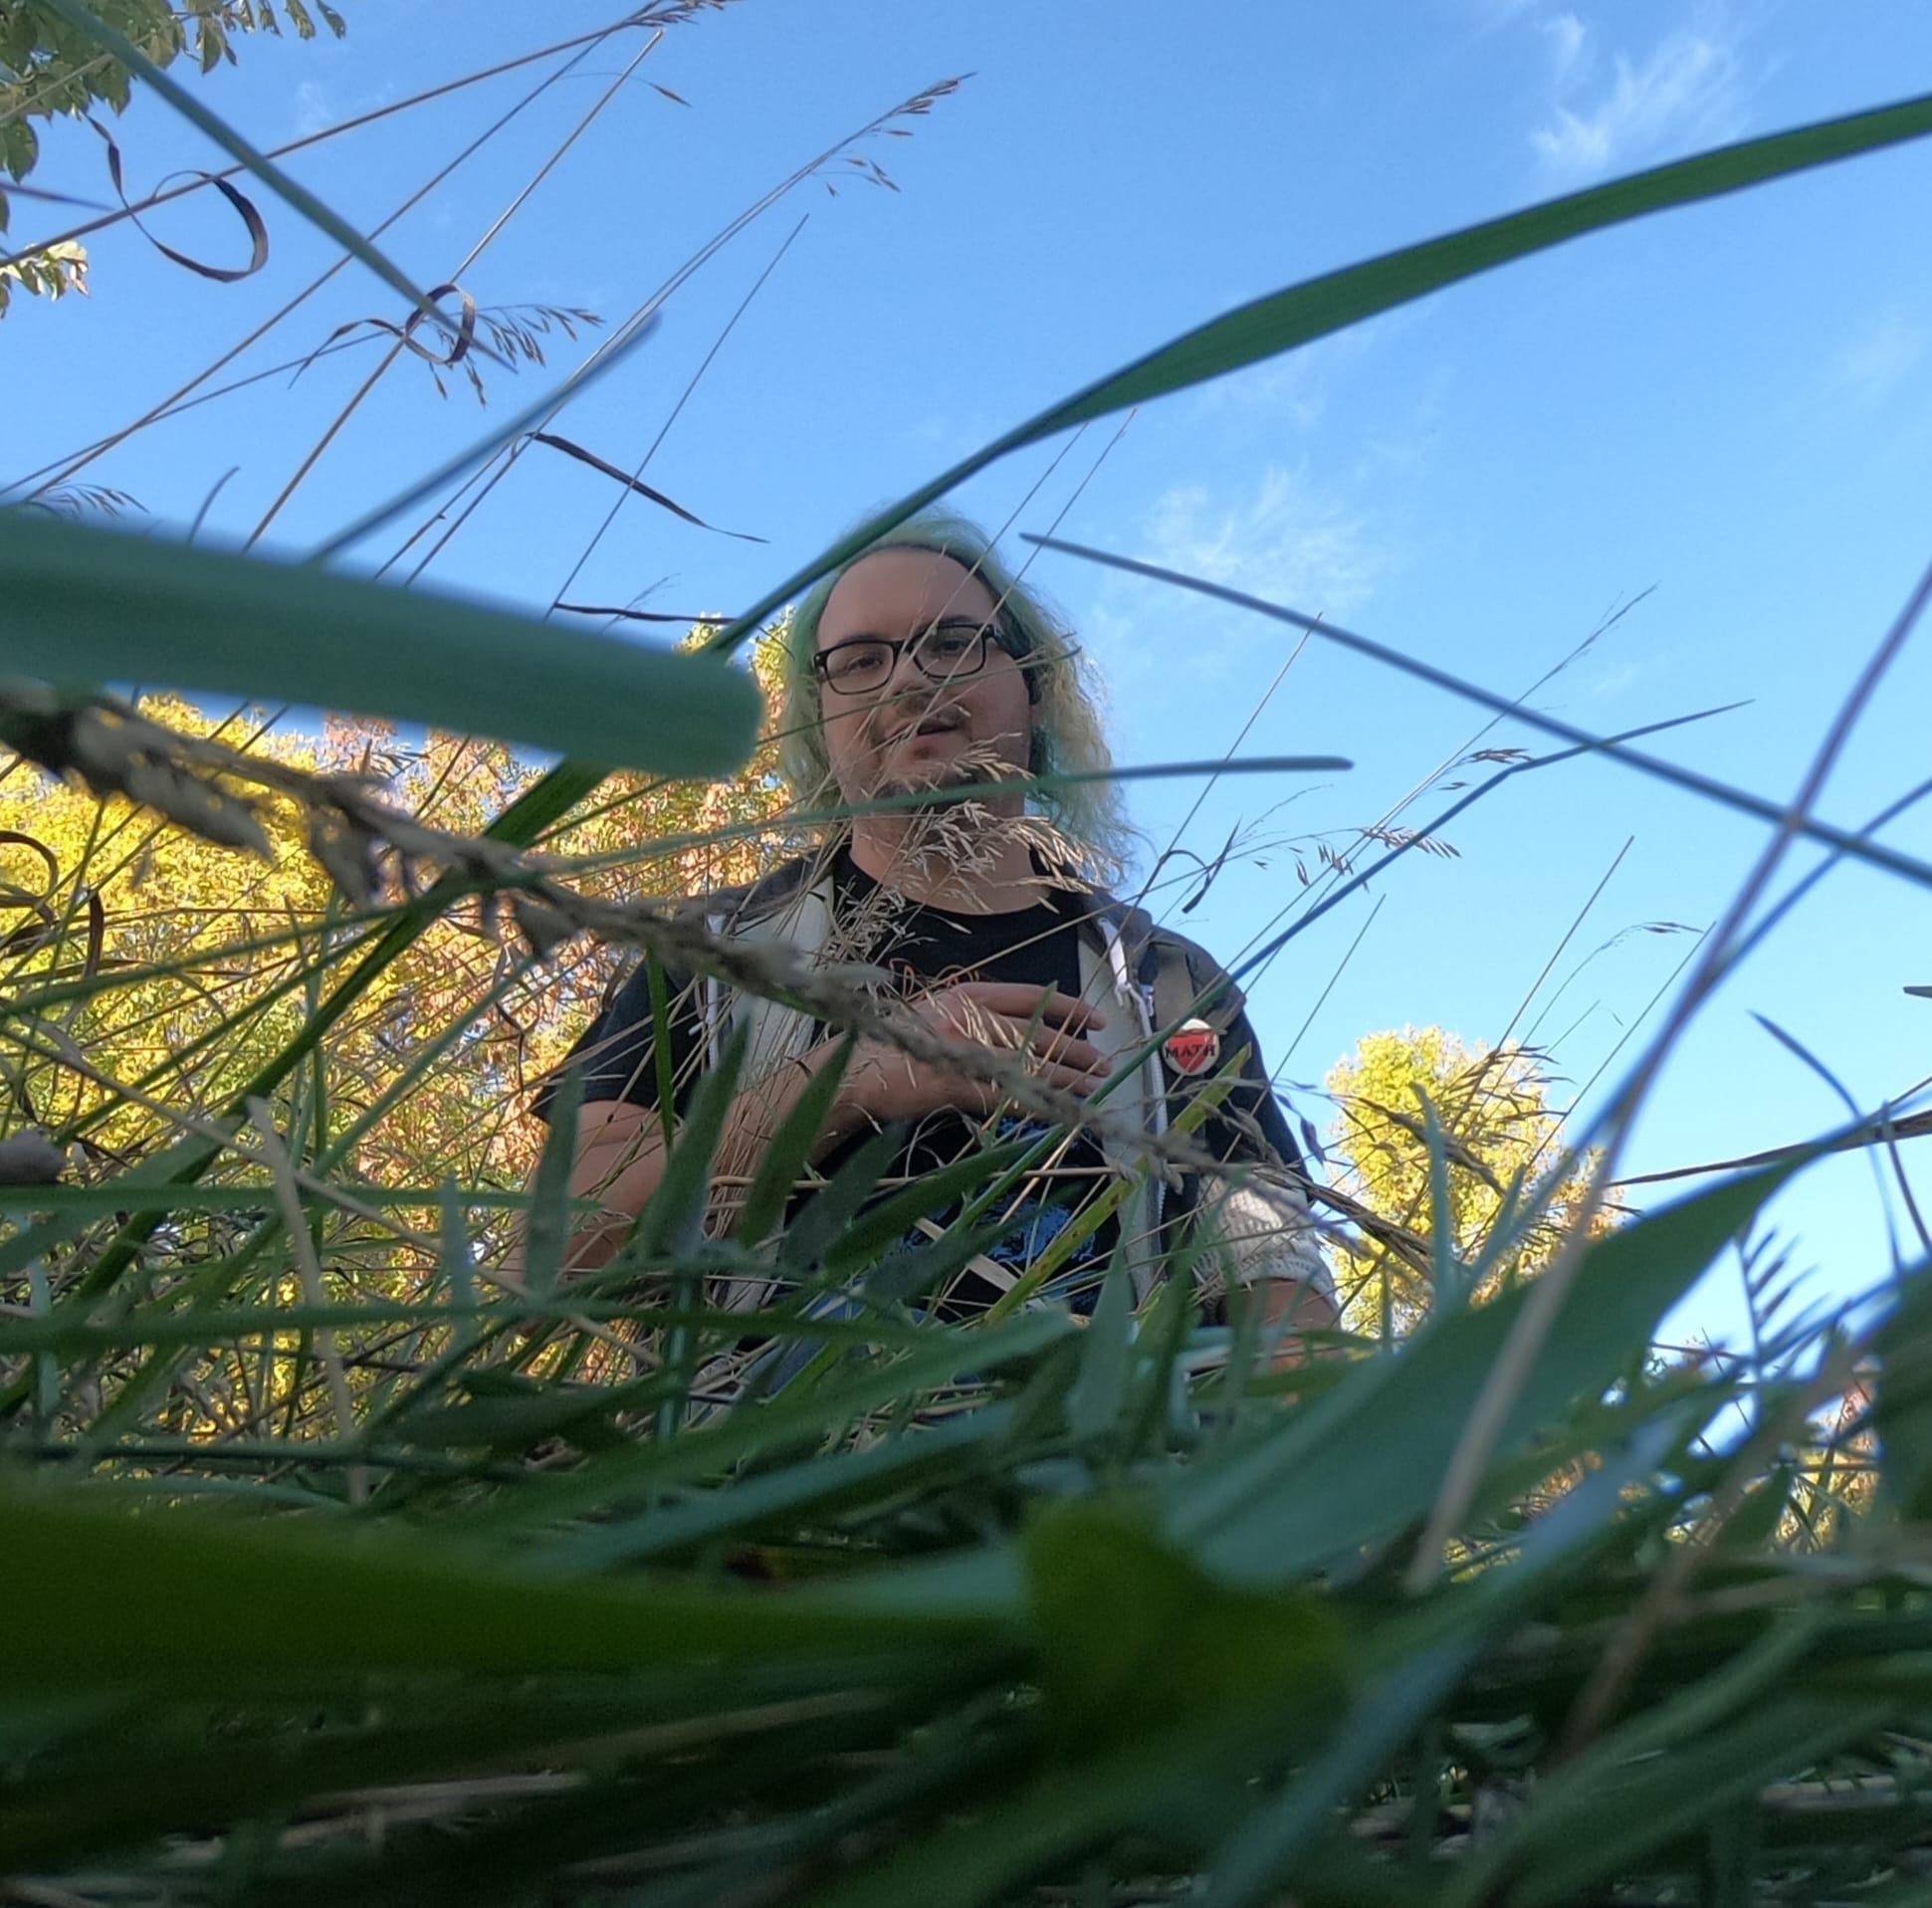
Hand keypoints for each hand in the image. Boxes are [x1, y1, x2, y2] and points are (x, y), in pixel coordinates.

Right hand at [839, 981, 1109, 1126]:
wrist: (854, 1070)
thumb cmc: (890, 1041)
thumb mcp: (935, 1012)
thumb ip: (974, 1015)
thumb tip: (1020, 1029)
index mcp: (967, 995)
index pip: (1031, 996)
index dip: (1068, 1007)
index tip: (1095, 1019)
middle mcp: (972, 1019)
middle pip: (1038, 1033)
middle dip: (1076, 1049)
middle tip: (1103, 1062)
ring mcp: (967, 1053)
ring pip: (1033, 1066)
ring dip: (1068, 1078)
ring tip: (1094, 1086)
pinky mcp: (961, 1088)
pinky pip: (1011, 1098)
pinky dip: (1038, 1106)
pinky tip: (1060, 1112)